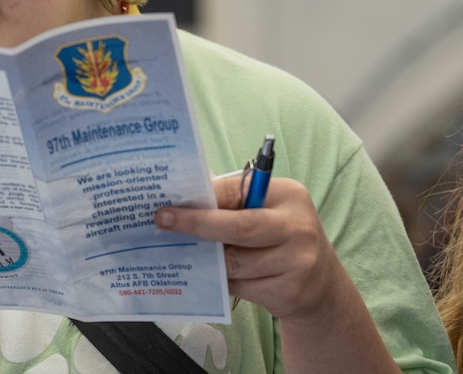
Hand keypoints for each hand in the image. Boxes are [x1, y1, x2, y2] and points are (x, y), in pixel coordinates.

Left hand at [154, 175, 399, 372]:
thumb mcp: (265, 210)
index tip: (168, 204)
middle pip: (238, 227)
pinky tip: (214, 277)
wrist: (321, 285)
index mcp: (288, 195)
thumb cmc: (279, 237)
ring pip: (235, 262)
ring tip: (190, 254)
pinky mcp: (291, 292)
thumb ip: (231, 202)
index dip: (201, 198)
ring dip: (210, 260)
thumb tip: (181, 196)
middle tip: (163, 222)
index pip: (237, 192)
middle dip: (197, 225)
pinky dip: (223, 282)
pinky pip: (241, 287)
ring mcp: (298, 262)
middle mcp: (298, 226)